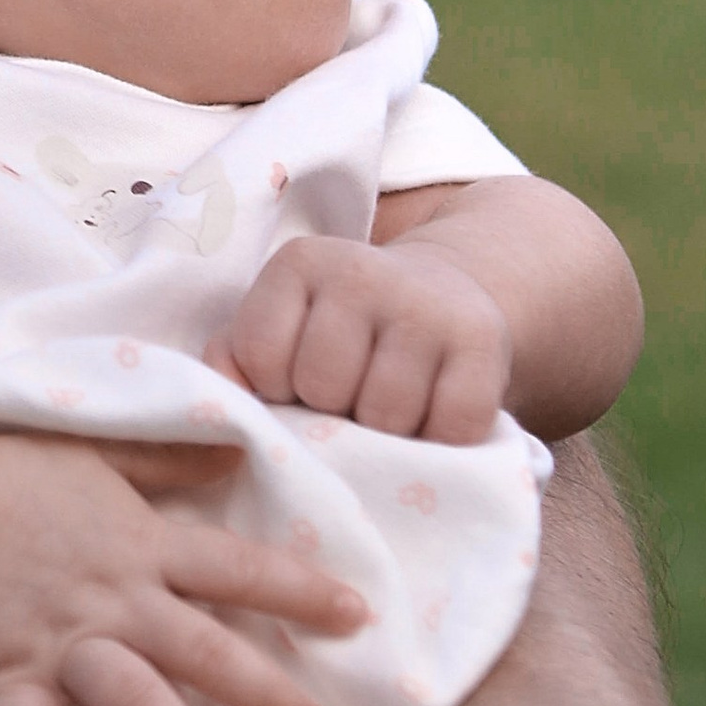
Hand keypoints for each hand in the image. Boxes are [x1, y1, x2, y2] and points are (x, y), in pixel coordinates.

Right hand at [0, 435, 367, 705]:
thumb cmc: (16, 477)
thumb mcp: (102, 454)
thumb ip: (171, 461)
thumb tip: (238, 451)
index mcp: (144, 548)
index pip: (237, 570)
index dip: (299, 591)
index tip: (360, 619)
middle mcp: (117, 600)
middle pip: (205, 649)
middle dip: (265, 693)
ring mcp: (67, 641)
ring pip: (136, 699)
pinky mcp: (12, 674)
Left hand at [210, 233, 512, 444]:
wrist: (442, 296)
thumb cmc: (339, 331)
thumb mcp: (280, 327)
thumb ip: (233, 361)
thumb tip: (221, 404)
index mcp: (301, 263)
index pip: (262, 358)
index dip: (277, 390)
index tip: (297, 382)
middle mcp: (363, 270)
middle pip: (323, 387)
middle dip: (331, 411)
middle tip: (350, 398)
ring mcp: (427, 303)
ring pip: (385, 414)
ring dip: (385, 434)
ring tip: (388, 407)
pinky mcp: (483, 340)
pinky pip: (450, 427)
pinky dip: (440, 441)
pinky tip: (433, 415)